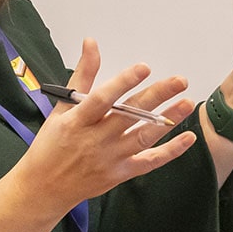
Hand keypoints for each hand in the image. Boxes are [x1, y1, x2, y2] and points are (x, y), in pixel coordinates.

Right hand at [15, 39, 196, 211]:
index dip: (123, 82)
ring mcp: (110, 159)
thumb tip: (91, 43)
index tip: (143, 68)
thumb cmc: (51, 144)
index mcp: (77, 121)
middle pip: (129, 115)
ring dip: (168, 120)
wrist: (44, 187)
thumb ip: (82, 75)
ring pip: (143, 137)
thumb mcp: (61, 107)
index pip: (102, 99)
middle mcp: (94, 140)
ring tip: (187, 103)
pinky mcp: (120, 173)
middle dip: (156, 96)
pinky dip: (170, 151)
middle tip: (178, 81)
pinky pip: (149, 162)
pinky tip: (188, 137)